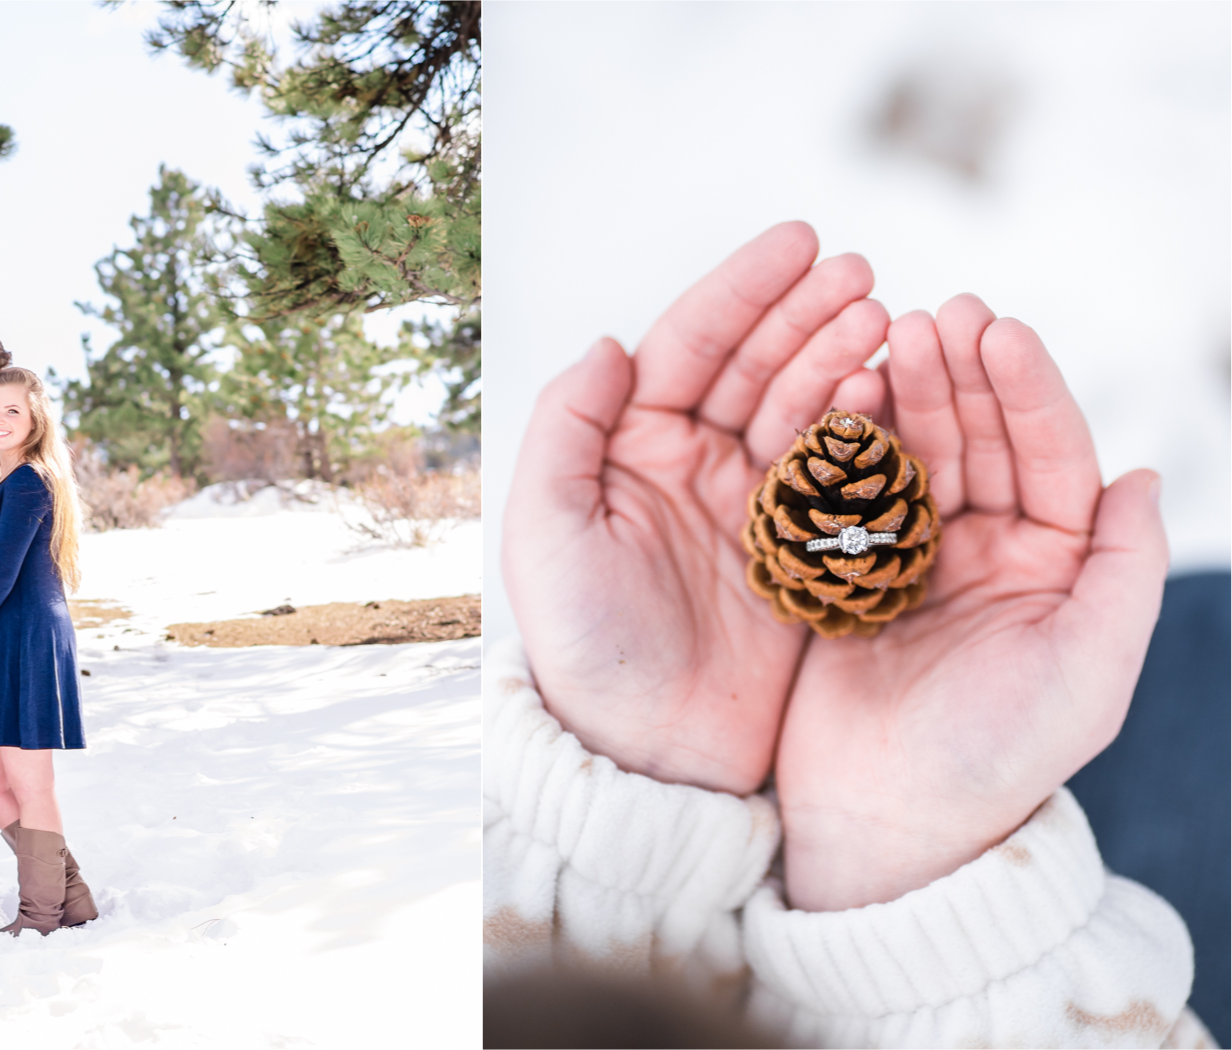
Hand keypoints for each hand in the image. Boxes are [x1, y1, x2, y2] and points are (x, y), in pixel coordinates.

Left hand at [503, 222, 890, 793]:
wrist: (647, 750)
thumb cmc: (583, 644)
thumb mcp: (546, 535)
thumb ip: (566, 431)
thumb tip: (609, 343)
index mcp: (629, 444)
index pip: (690, 345)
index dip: (743, 290)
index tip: (802, 242)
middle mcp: (692, 461)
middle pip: (757, 363)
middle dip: (808, 313)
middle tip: (863, 276)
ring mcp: (752, 502)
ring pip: (805, 407)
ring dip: (844, 359)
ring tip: (890, 323)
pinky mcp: (802, 548)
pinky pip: (842, 474)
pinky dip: (870, 431)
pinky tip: (895, 394)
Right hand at [775, 295, 1167, 909]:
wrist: (883, 823)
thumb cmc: (994, 757)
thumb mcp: (1089, 674)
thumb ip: (1126, 575)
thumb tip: (1144, 474)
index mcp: (1054, 566)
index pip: (1051, 456)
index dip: (1027, 391)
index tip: (997, 330)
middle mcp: (989, 550)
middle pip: (981, 439)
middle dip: (960, 374)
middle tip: (931, 316)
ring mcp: (913, 556)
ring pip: (915, 452)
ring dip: (905, 393)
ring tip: (886, 334)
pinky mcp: (846, 571)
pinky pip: (851, 491)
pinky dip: (846, 443)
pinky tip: (840, 397)